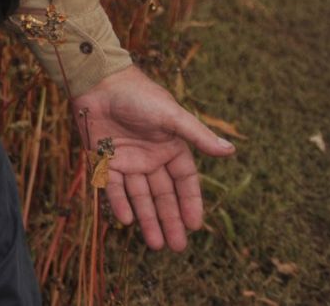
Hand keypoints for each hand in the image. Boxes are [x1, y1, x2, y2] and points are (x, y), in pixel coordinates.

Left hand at [71, 65, 235, 251]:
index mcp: (171, 146)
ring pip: (140, 196)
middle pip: (163, 195)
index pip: (185, 181)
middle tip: (177, 247)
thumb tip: (231, 151)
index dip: (190, 202)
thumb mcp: (171, 116)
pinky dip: (119, 203)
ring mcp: (128, 159)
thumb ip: (198, 135)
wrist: (98, 82)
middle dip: (170, 220)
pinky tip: (127, 221)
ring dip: (148, 219)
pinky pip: (114, 187)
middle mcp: (151, 156)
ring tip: (155, 246)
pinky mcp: (105, 160)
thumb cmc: (139, 95)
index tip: (195, 225)